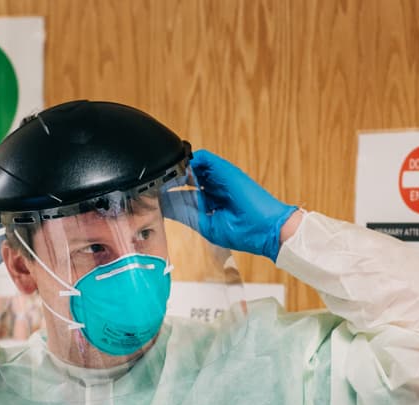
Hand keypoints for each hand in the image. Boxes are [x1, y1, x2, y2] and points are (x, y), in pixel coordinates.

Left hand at [166, 149, 297, 261]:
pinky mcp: (225, 170)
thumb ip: (187, 213)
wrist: (267, 229)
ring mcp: (219, 179)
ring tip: (163, 175)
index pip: (182, 196)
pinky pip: (204, 159)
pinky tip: (178, 167)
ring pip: (192, 168)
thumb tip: (165, 206)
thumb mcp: (207, 225)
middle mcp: (212, 190)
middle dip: (168, 181)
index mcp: (208, 205)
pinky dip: (190, 160)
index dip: (166, 195)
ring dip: (177, 170)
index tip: (151, 196)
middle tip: (154, 184)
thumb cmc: (244, 232)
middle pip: (184, 180)